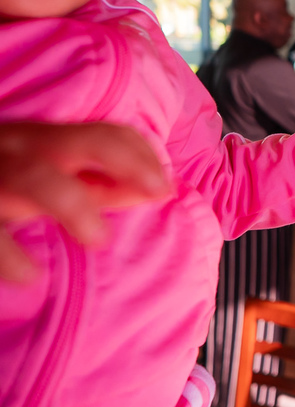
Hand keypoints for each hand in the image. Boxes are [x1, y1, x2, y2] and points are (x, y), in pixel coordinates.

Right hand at [0, 122, 168, 282]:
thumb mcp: (42, 177)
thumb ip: (95, 184)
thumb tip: (155, 190)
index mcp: (39, 139)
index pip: (104, 132)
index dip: (142, 153)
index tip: (167, 186)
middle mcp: (14, 147)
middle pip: (79, 141)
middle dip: (125, 161)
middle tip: (157, 193)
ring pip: (34, 179)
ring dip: (74, 204)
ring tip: (98, 238)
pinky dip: (6, 253)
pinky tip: (26, 274)